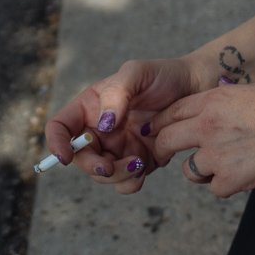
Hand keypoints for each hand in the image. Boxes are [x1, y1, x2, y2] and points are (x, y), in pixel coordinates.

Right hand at [44, 57, 201, 194]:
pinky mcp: (139, 161)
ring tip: (138, 164)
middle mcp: (101, 130)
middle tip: (108, 166)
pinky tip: (144, 169)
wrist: (198, 88)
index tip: (66, 156)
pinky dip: (130, 182)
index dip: (56, 143)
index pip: (60, 127)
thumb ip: (117, 93)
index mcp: (92, 108)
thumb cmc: (165, 75)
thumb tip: (103, 125)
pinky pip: (126, 181)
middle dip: (91, 166)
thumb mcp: (137, 72)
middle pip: (80, 157)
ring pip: (102, 174)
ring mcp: (119, 148)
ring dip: (113, 176)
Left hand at [150, 82, 254, 197]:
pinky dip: (225, 183)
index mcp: (213, 102)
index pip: (172, 112)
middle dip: (165, 147)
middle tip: (170, 152)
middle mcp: (207, 128)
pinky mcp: (229, 179)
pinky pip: (214, 187)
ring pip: (189, 169)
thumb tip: (212, 103)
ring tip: (221, 163)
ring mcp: (216, 156)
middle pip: (167, 141)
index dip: (161, 122)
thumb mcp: (251, 90)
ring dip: (200, 168)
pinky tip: (241, 173)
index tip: (158, 129)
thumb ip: (225, 99)